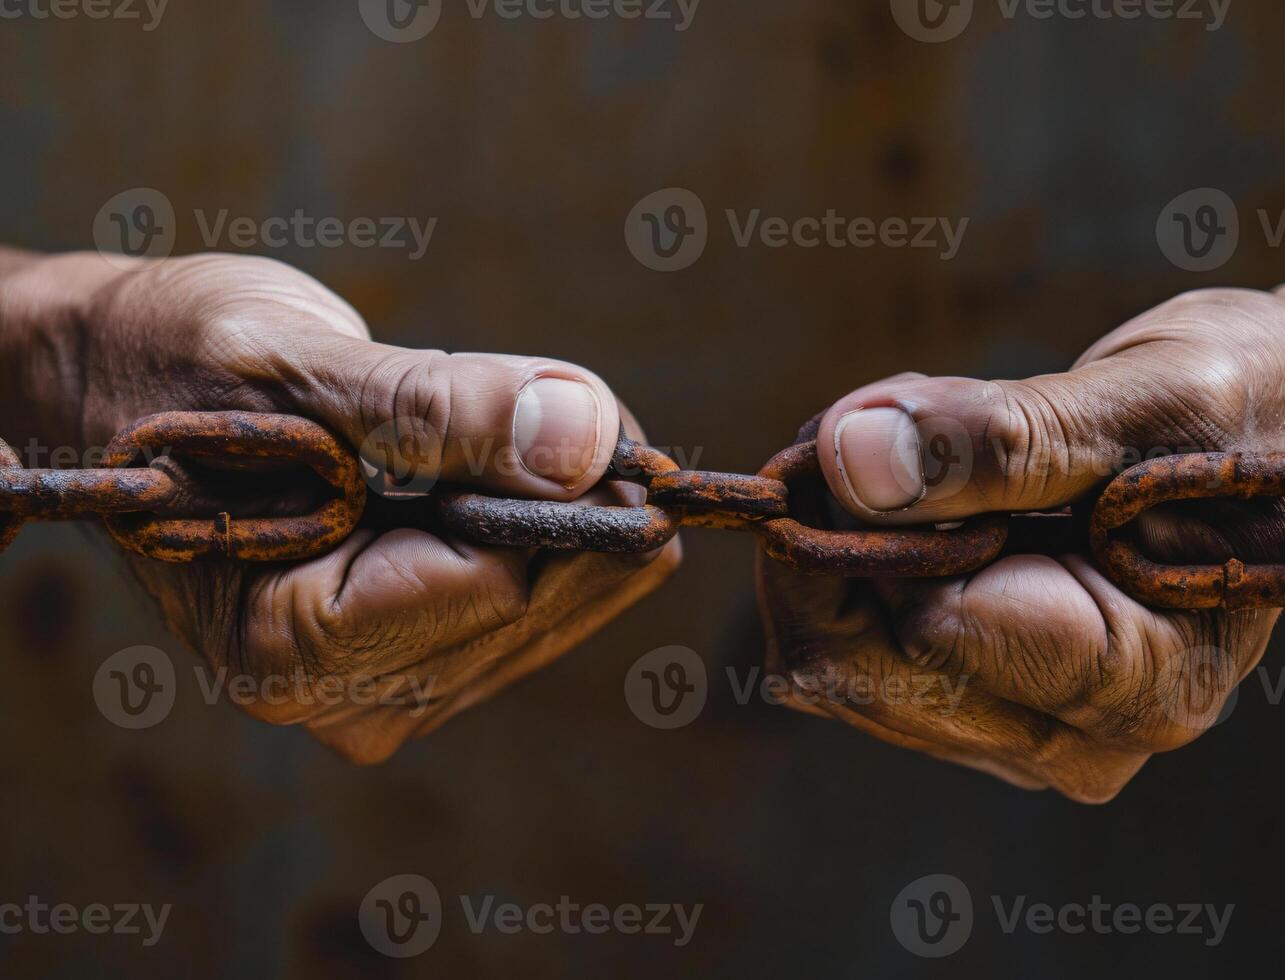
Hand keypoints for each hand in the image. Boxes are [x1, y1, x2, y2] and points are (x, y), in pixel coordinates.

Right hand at [0, 251, 678, 761]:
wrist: (116, 377)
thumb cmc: (174, 360)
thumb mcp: (297, 363)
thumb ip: (437, 407)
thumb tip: (583, 438)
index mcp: (287, 642)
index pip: (496, 590)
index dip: (578, 512)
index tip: (632, 439)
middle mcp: (330, 693)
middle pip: (529, 614)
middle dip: (587, 517)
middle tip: (614, 427)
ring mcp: (368, 687)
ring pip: (539, 618)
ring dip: (574, 527)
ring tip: (558, 439)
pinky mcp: (397, 656)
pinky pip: (519, 611)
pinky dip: (549, 542)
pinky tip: (535, 482)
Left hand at [758, 276, 1284, 801]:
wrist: (1270, 414)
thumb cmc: (1238, 401)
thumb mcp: (1139, 400)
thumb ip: (1006, 440)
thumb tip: (850, 459)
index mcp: (1146, 683)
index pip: (929, 636)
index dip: (857, 533)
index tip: (844, 427)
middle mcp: (1080, 736)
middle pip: (861, 673)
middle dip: (830, 538)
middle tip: (864, 418)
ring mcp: (1022, 725)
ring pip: (840, 661)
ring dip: (840, 537)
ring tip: (914, 437)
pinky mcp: (977, 692)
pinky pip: (856, 642)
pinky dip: (851, 552)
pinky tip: (910, 481)